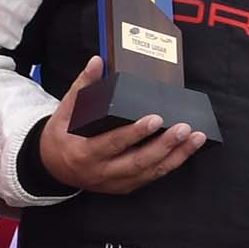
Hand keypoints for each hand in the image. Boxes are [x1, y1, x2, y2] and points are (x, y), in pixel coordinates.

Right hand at [36, 60, 207, 195]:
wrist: (53, 168)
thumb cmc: (61, 136)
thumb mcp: (64, 111)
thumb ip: (82, 86)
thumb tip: (97, 61)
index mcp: (83, 153)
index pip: (112, 143)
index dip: (134, 133)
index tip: (155, 119)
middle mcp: (101, 172)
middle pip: (137, 162)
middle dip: (164, 145)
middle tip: (185, 128)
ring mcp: (115, 182)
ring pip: (150, 172)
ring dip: (176, 156)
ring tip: (196, 138)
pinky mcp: (126, 186)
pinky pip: (152, 176)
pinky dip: (171, 164)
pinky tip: (187, 150)